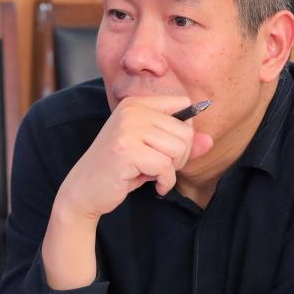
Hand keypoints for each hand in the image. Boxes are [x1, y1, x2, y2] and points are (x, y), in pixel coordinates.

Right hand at [56, 95, 214, 222]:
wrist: (84, 190)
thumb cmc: (121, 169)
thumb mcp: (152, 152)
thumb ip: (181, 144)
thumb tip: (210, 141)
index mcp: (137, 103)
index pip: (183, 104)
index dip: (186, 131)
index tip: (172, 149)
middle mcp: (132, 110)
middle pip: (185, 130)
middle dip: (182, 156)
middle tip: (164, 169)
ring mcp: (128, 128)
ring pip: (178, 148)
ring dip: (172, 170)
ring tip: (156, 175)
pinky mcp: (126, 150)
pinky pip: (166, 166)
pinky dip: (166, 181)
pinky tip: (155, 186)